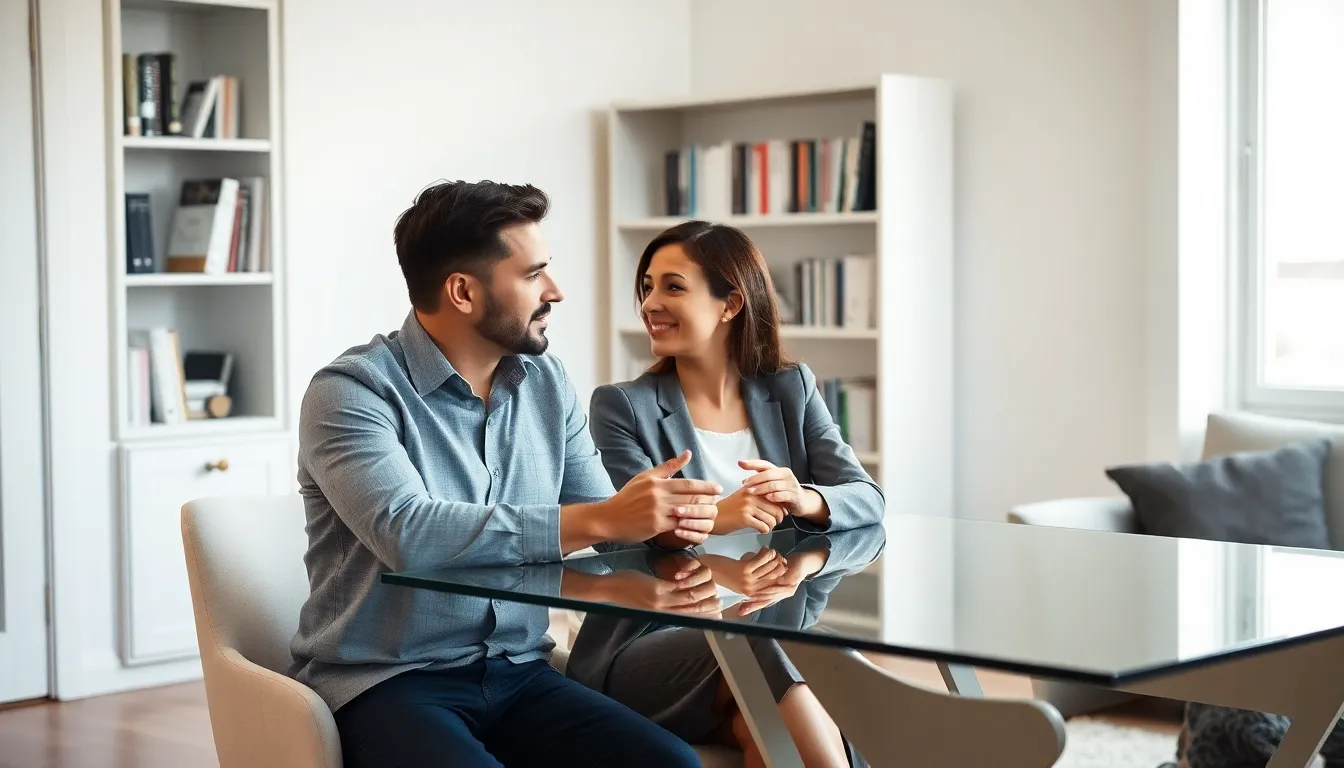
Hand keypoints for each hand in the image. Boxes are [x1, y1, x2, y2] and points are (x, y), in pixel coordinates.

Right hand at [598, 451, 720, 544]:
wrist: (609, 518)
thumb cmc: (628, 497)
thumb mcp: (645, 477)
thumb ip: (668, 467)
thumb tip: (687, 453)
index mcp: (658, 483)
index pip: (688, 484)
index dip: (706, 487)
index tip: (718, 489)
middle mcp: (659, 496)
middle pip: (691, 498)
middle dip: (708, 500)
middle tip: (720, 502)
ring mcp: (658, 512)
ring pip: (687, 512)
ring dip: (701, 514)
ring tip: (712, 515)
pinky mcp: (656, 526)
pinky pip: (678, 526)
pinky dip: (689, 526)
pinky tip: (698, 527)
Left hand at [600, 563, 721, 615]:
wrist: (609, 591)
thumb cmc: (628, 593)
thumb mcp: (649, 602)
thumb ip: (664, 601)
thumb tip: (676, 598)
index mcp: (663, 614)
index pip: (690, 617)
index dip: (706, 615)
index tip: (717, 611)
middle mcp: (664, 611)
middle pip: (695, 610)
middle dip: (710, 604)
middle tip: (720, 599)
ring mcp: (661, 601)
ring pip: (691, 598)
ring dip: (704, 590)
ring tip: (713, 584)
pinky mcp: (656, 590)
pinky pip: (680, 587)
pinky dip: (691, 580)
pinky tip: (695, 573)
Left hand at [699, 548, 788, 598]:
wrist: (706, 569)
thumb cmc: (721, 572)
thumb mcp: (739, 582)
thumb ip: (753, 582)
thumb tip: (768, 576)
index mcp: (751, 593)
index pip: (774, 585)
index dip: (781, 573)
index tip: (784, 564)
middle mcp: (752, 589)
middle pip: (776, 576)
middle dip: (780, 564)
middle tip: (778, 556)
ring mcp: (748, 581)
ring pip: (771, 567)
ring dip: (773, 557)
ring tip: (770, 551)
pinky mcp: (744, 570)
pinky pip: (762, 560)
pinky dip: (765, 552)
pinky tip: (763, 549)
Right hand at [713, 486, 786, 534]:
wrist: (713, 516)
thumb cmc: (728, 510)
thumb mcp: (743, 498)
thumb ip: (759, 500)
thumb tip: (780, 508)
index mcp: (752, 489)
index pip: (775, 498)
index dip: (781, 508)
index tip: (780, 514)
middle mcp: (751, 495)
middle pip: (776, 509)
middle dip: (778, 519)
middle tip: (774, 523)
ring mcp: (747, 506)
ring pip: (771, 519)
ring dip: (771, 526)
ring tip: (766, 527)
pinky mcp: (744, 518)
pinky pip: (763, 526)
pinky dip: (764, 530)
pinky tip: (761, 530)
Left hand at [737, 460, 804, 510]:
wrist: (802, 502)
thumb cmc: (783, 491)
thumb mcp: (773, 482)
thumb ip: (761, 476)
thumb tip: (742, 465)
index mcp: (779, 470)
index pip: (764, 464)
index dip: (752, 463)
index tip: (740, 463)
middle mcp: (786, 475)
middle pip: (768, 474)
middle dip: (754, 479)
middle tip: (744, 484)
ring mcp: (791, 485)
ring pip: (774, 485)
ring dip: (761, 488)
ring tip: (751, 492)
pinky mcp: (795, 496)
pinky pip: (783, 495)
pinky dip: (774, 497)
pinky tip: (766, 498)